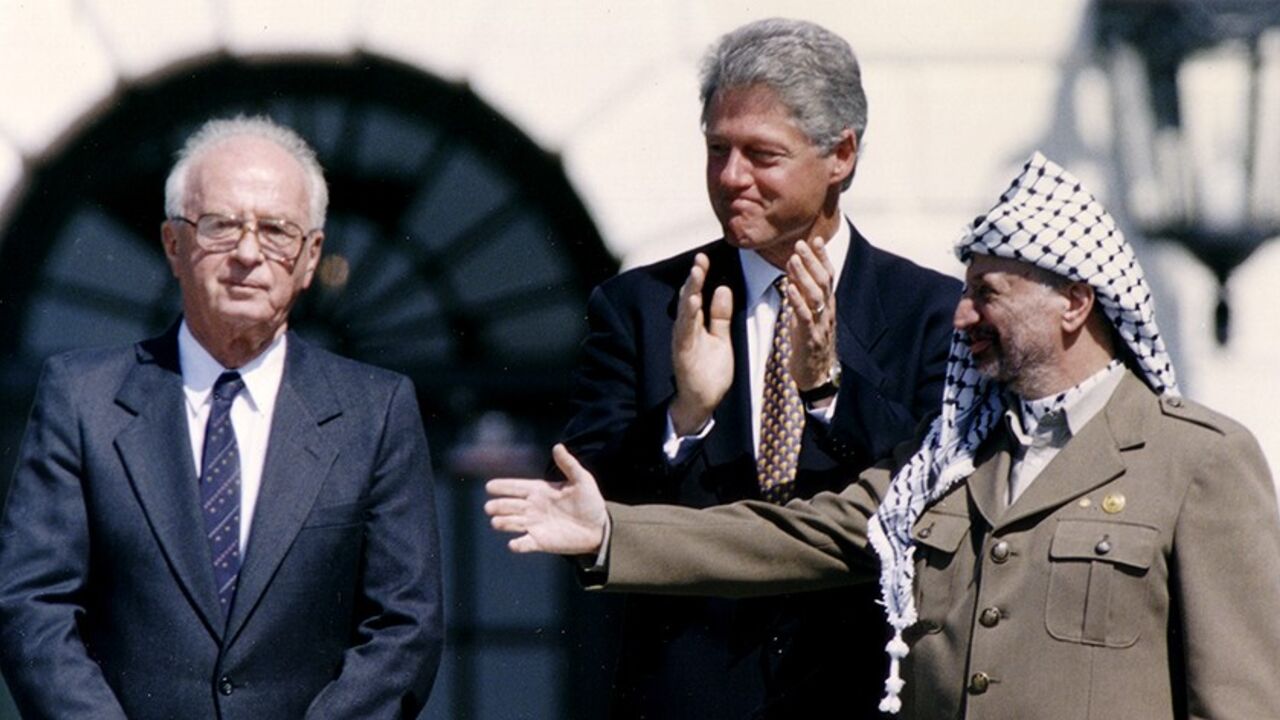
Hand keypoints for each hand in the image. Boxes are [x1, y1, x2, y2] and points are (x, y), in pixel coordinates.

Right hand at [485, 444, 608, 554]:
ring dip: (503, 523)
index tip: (489, 486)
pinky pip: (524, 544)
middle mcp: (532, 507)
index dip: (503, 486)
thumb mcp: (582, 479)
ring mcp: (535, 525)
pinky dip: (517, 545)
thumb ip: (569, 464)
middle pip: (509, 505)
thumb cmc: (590, 501)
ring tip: (496, 522)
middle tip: (489, 507)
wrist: (600, 527)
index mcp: (539, 490)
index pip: (516, 487)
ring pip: (511, 523)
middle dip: (498, 505)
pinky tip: (513, 544)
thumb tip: (557, 446)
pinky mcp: (540, 542)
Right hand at [669, 253, 733, 434]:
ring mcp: (683, 342)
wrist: (702, 402)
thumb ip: (720, 315)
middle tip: (699, 259)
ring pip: (685, 313)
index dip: (700, 276)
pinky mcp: (683, 355)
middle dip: (694, 279)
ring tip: (696, 274)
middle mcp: (685, 330)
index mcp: (694, 324)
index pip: (696, 295)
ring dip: (690, 292)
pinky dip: (688, 317)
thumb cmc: (710, 371)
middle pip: (688, 299)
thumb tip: (723, 288)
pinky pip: (685, 332)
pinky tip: (693, 302)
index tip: (704, 258)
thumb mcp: (720, 338)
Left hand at [785, 238, 837, 391]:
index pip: (828, 276)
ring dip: (804, 276)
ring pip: (816, 296)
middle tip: (800, 243)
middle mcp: (827, 312)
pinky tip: (789, 288)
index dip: (822, 258)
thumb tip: (794, 273)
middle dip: (812, 261)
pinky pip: (805, 317)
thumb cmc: (809, 344)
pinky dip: (797, 301)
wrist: (816, 377)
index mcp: (827, 306)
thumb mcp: (807, 316)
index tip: (815, 239)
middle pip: (823, 282)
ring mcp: (821, 325)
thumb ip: (803, 296)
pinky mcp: (810, 338)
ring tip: (793, 259)